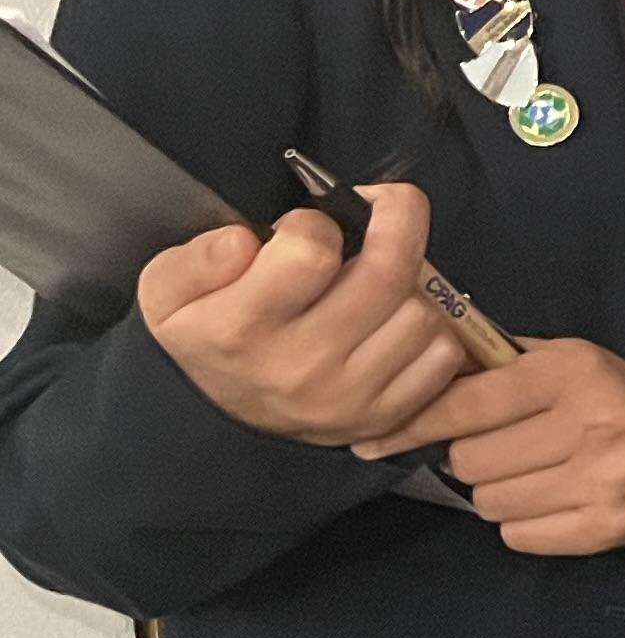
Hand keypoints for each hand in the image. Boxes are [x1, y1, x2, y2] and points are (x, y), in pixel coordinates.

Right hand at [139, 184, 469, 449]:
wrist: (218, 420)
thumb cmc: (205, 336)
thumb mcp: (168, 290)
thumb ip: (199, 257)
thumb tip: (245, 242)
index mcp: (241, 329)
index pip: (312, 251)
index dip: (316, 223)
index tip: (306, 229)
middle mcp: (300, 367)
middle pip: (387, 273)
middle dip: (394, 224)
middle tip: (378, 217)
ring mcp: (349, 398)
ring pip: (422, 312)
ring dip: (410, 286)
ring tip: (375, 286)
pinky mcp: (386, 417)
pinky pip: (443, 355)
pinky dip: (430, 331)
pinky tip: (393, 324)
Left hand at [395, 340, 624, 555]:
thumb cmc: (607, 395)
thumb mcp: (560, 359)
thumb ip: (492, 363)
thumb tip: (411, 369)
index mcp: (573, 374)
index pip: (468, 405)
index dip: (414, 424)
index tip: (373, 441)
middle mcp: (594, 425)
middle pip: (471, 462)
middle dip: (471, 458)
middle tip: (501, 450)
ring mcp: (604, 481)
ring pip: (490, 503)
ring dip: (497, 492)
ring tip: (533, 474)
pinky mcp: (609, 527)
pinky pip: (519, 536)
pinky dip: (523, 523)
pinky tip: (553, 500)